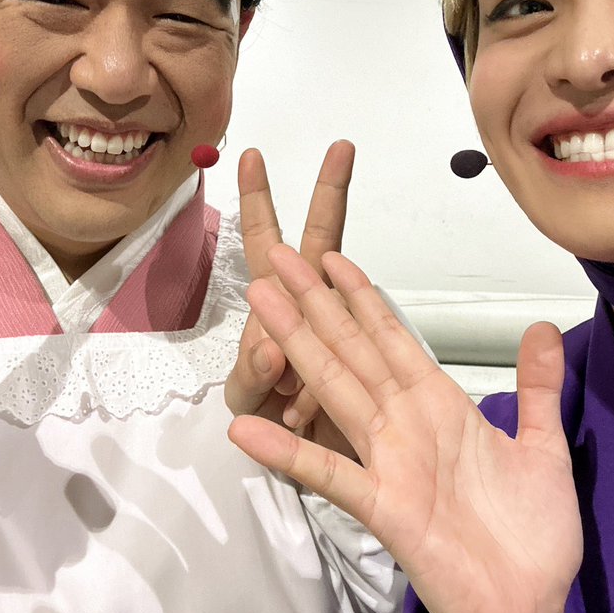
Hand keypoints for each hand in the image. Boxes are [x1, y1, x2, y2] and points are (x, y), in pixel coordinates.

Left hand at [224, 144, 354, 459]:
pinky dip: (316, 395)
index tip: (252, 157)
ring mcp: (342, 332)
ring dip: (324, 327)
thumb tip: (272, 346)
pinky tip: (296, 416)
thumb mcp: (246, 400)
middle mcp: (312, 309)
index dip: (259, 201)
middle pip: (321, 241)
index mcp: (275, 309)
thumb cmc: (273, 421)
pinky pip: (353, 364)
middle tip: (341, 148)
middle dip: (329, 193)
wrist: (314, 465)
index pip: (266, 243)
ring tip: (287, 395)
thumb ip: (252, 375)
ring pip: (344, 305)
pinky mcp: (368, 362)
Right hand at [229, 246, 581, 612]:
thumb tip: (545, 330)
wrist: (528, 607)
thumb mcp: (542, 448)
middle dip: (315, 304)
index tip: (332, 260)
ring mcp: (389, 462)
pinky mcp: (383, 506)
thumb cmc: (530, 539)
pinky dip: (287, 452)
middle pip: (351, 351)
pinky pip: (328, 473)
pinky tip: (247, 432)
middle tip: (277, 261)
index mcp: (441, 407)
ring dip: (298, 350)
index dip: (361, 297)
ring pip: (335, 391)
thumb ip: (537, 389)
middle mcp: (406, 426)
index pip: (392, 338)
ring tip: (262, 312)